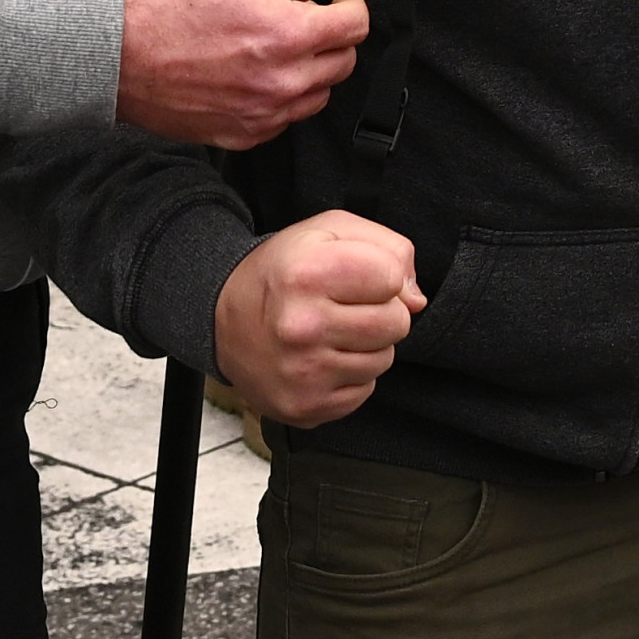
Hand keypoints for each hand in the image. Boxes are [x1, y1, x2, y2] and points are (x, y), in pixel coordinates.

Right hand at [117, 0, 369, 147]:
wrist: (115, 58)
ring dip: (312, 69)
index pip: (355, 27)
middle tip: (301, 21)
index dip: (351, 7)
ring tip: (277, 48)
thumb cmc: (166, 4)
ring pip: (320, 94)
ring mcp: (263, 114)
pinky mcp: (243, 135)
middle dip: (332, 37)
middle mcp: (281, 82)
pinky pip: (286, 119)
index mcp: (285, 35)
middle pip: (344, 62)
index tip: (341, 2)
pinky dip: (283, 97)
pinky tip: (256, 74)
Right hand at [214, 210, 422, 427]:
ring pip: (384, 360)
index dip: (382, 274)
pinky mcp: (305, 406)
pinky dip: (352, 375)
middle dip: (382, 312)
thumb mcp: (331, 231)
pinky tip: (322, 358)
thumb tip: (416, 300)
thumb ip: (389, 248)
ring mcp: (302, 372)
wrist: (222, 318)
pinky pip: (364, 391)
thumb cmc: (286, 270)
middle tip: (346, 306)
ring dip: (368, 345)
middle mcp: (301, 326)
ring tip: (332, 331)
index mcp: (306, 274)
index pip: (391, 276)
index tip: (356, 275)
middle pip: (396, 323)